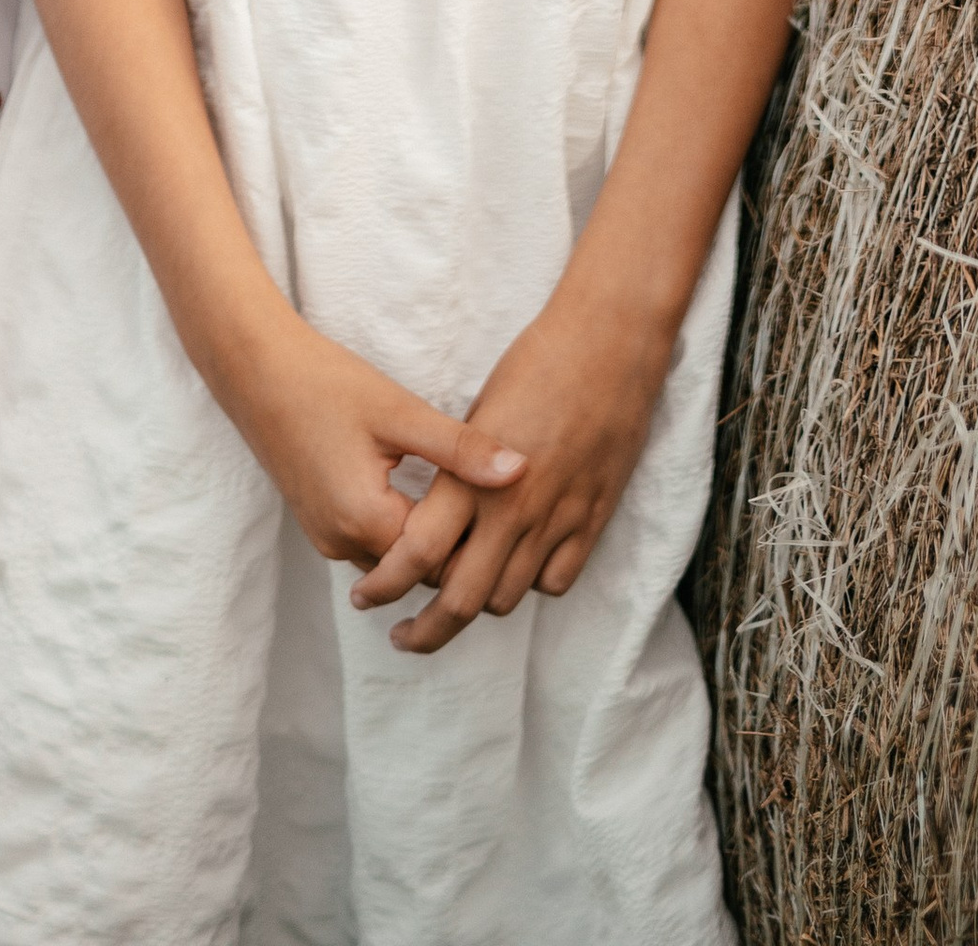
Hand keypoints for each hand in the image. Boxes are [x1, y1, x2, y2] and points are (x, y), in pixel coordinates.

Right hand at [227, 312, 528, 574]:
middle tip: (500, 507)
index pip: (441, 563)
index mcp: (366, 522)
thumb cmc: (328, 384)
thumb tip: (523, 471)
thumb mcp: (402, 413)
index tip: (514, 508)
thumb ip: (462, 449)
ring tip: (471, 501)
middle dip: (457, 545)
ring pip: (395, 561)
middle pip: (418, 571)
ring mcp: (327, 537)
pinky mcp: (321, 521)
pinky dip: (403, 529)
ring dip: (429, 539)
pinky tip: (429, 494)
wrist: (256, 370)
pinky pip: (373, 543)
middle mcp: (342, 544)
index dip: (479, 540)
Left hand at [349, 290, 669, 652]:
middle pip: (459, 600)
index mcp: (472, 476)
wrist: (610, 342)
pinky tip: (517, 567)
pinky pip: (556, 580)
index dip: (384, 585)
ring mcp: (557, 518)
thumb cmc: (537, 362)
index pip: (415, 555)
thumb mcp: (479, 411)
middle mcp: (512, 508)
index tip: (367, 595)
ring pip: (506, 598)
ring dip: (477, 606)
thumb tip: (432, 515)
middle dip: (423, 630)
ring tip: (456, 601)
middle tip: (402, 635)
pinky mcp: (593, 518)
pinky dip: (532, 582)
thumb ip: (455, 470)